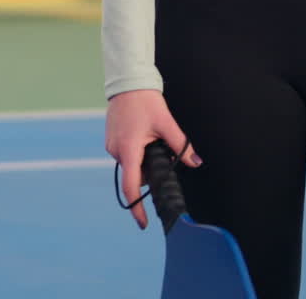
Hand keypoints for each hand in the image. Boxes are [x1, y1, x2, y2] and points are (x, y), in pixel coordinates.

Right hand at [105, 88, 201, 228]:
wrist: (127, 82)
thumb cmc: (146, 101)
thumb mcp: (166, 123)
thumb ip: (180, 146)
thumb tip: (195, 163)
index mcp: (129, 149)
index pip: (132, 187)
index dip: (138, 208)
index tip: (144, 223)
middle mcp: (116, 150)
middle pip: (136, 174)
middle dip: (150, 170)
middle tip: (160, 149)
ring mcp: (111, 145)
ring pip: (131, 163)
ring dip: (143, 159)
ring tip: (151, 136)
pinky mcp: (111, 139)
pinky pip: (126, 153)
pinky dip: (136, 151)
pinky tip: (142, 132)